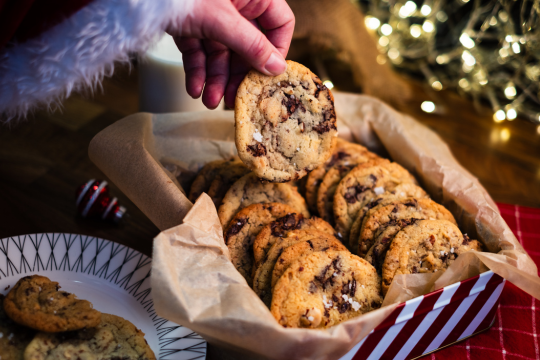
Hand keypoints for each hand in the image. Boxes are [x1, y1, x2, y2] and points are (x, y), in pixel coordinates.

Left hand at [168, 0, 294, 108]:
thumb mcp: (221, 20)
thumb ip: (251, 45)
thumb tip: (277, 68)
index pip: (279, 24)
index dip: (275, 52)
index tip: (267, 77)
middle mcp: (236, 4)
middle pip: (247, 46)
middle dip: (236, 75)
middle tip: (234, 99)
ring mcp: (213, 14)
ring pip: (221, 53)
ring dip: (215, 79)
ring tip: (208, 101)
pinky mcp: (190, 23)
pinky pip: (199, 51)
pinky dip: (197, 70)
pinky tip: (194, 88)